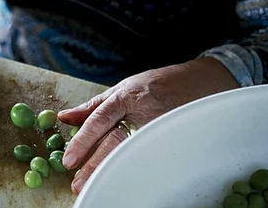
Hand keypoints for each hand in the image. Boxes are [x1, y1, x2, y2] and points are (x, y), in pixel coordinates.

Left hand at [58, 57, 238, 194]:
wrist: (203, 80)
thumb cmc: (158, 85)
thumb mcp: (123, 88)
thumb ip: (93, 105)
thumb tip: (64, 117)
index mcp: (126, 97)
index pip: (99, 120)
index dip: (83, 141)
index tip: (68, 161)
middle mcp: (142, 111)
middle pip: (115, 141)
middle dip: (95, 165)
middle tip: (78, 183)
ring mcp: (161, 126)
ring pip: (134, 152)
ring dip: (115, 171)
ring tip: (99, 186)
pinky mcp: (176, 138)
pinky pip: (154, 156)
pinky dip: (139, 170)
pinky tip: (128, 181)